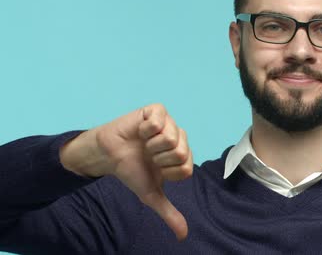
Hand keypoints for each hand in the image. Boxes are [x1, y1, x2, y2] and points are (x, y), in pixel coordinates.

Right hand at [60, 103, 192, 240]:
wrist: (108, 154)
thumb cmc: (132, 170)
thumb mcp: (150, 194)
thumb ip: (169, 213)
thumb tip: (183, 236)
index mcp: (182, 157)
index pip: (186, 168)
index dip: (166, 171)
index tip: (155, 168)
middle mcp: (180, 139)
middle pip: (180, 152)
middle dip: (158, 158)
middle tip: (148, 155)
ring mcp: (169, 123)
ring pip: (170, 137)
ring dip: (151, 144)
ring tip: (143, 143)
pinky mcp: (156, 111)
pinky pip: (159, 120)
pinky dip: (146, 129)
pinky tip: (140, 130)